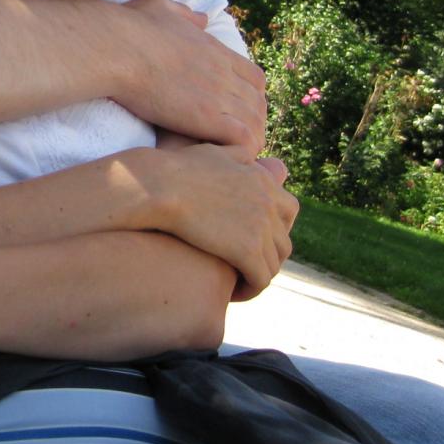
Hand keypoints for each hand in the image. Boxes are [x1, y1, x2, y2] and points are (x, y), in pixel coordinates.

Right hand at [116, 0, 266, 156]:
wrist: (116, 49)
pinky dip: (241, 147)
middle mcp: (223, 71)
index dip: (250, 94)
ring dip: (248, 136)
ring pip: (255, 120)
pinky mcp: (207, 116)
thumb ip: (186, 14)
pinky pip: (243, 136)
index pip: (253, 76)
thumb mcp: (162, 8)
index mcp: (214, 49)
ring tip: (232, 152)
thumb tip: (202, 19)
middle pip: (258, 101)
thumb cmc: (130, 28)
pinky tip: (226, 154)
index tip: (236, 107)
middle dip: (252, 119)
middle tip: (235, 136)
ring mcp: (218, 94)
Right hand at [139, 143, 298, 300]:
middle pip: (283, 241)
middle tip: (243, 267)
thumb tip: (250, 152)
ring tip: (236, 283)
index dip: (273, 230)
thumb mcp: (213, 151)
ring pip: (273, 264)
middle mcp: (268, 202)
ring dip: (256, 276)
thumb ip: (238, 153)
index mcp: (262, 179)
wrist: (156, 186)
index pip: (288, 211)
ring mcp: (260, 227)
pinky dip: (250, 290)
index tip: (251, 241)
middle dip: (266, 257)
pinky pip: (261, 279)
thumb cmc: (174, 168)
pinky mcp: (247, 250)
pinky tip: (231, 293)